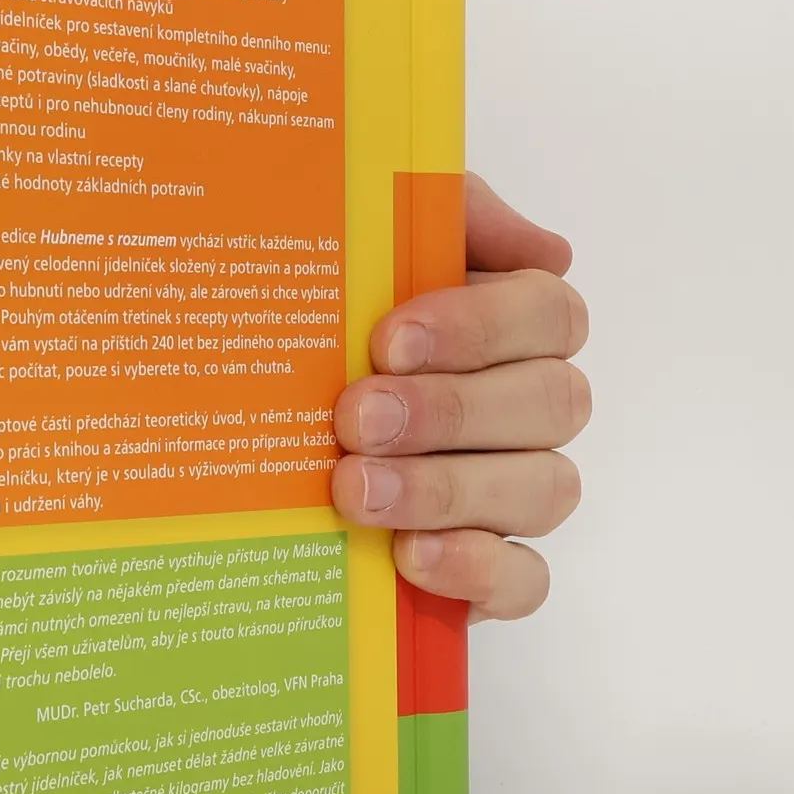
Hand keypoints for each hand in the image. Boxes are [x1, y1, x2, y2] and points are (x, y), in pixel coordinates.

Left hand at [331, 175, 588, 621]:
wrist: (241, 429)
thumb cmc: (319, 323)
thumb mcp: (359, 242)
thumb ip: (439, 212)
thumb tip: (540, 246)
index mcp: (511, 325)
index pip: (549, 314)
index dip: (480, 327)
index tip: (388, 339)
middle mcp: (529, 408)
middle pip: (551, 403)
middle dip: (450, 411)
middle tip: (355, 418)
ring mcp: (516, 492)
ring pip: (543, 489)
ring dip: (446, 489)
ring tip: (356, 492)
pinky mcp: (491, 573)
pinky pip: (525, 580)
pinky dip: (476, 572)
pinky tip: (409, 558)